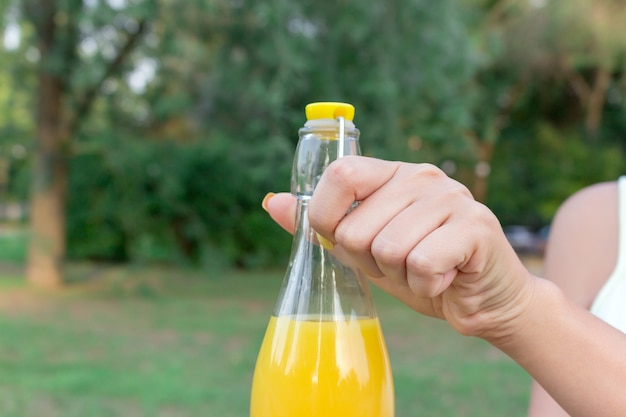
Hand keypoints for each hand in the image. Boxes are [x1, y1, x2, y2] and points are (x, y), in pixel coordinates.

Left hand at [263, 156, 534, 344]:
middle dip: (369, 262)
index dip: (327, 218)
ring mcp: (451, 198)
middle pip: (356, 227)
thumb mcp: (363, 249)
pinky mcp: (475, 227)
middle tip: (400, 264)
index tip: (344, 241)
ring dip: (400, 276)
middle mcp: (421, 176)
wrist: (483, 301)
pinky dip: (426, 286)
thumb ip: (322, 225)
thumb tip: (271, 202)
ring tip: (424, 270)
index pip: (339, 175)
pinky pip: (421, 265)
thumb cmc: (420, 271)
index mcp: (391, 174)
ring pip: (387, 249)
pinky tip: (444, 279)